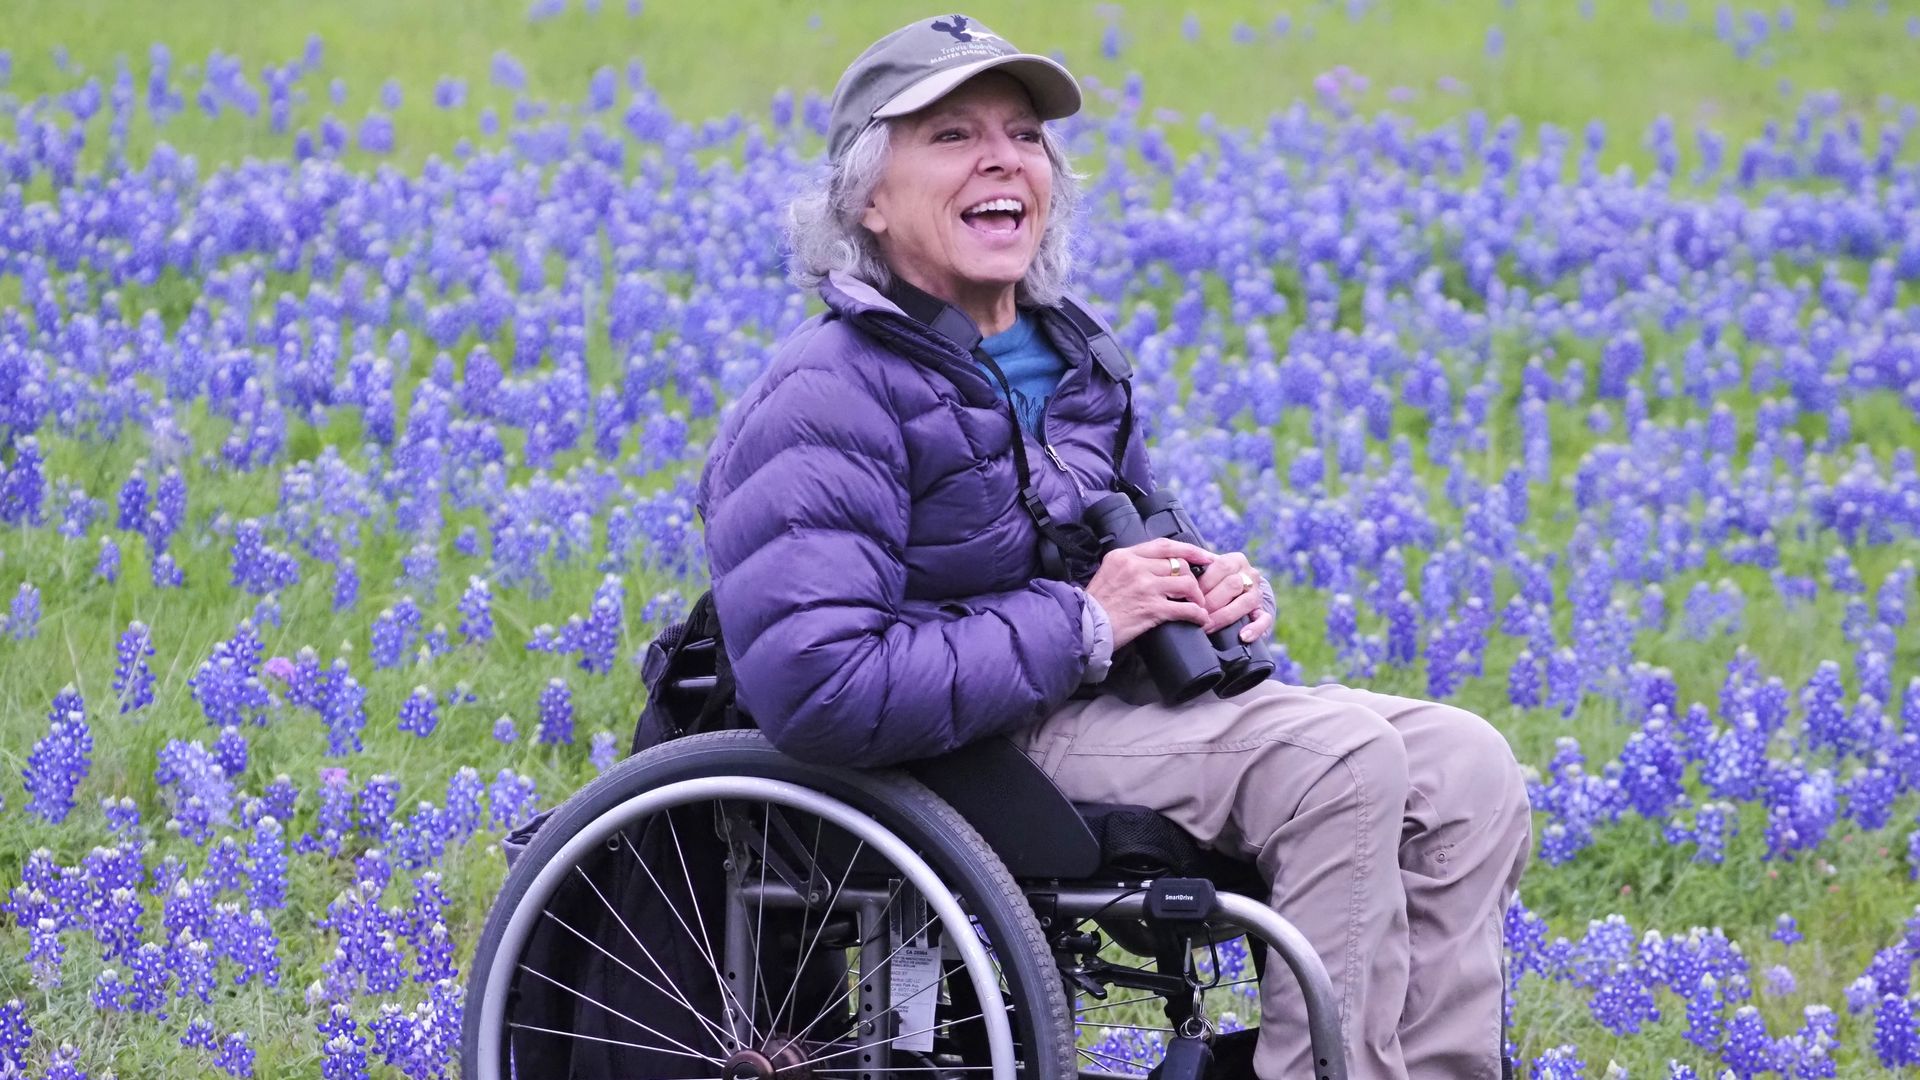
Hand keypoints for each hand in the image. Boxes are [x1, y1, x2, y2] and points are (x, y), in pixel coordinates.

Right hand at [1084, 538, 1213, 650]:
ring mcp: (1146, 587)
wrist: (1085, 627)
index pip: (1165, 545)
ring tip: (1198, 606)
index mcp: (1125, 556)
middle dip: (1192, 578)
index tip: (1204, 556)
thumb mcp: (1108, 573)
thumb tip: (1154, 567)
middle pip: (1179, 564)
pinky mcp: (1152, 609)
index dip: (1189, 549)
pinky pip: (1185, 609)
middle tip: (1196, 591)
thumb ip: (1129, 565)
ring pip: (1186, 583)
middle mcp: (1136, 567)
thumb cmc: (1096, 604)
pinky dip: (1197, 614)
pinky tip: (1200, 619)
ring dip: (1197, 597)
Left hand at [1193, 549, 1272, 644]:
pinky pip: (1264, 620)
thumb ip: (1198, 572)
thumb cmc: (1215, 583)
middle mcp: (1250, 574)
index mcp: (1236, 560)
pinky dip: (1255, 629)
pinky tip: (1243, 636)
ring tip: (1207, 626)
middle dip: (1211, 602)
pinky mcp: (1264, 612)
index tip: (1189, 597)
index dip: (1204, 583)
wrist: (1241, 593)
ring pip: (1246, 602)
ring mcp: (1259, 594)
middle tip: (1195, 614)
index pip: (1221, 566)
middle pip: (1232, 585)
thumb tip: (1180, 580)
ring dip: (1224, 616)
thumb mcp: (1209, 572)